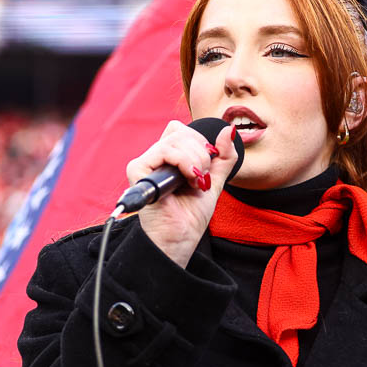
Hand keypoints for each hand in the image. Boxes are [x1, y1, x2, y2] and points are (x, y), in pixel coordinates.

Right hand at [129, 122, 238, 267]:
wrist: (182, 236)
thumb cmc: (191, 214)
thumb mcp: (214, 180)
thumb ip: (224, 156)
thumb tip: (229, 129)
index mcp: (168, 157)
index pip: (183, 130)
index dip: (200, 143)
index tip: (207, 168)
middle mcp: (154, 157)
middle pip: (181, 132)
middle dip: (202, 154)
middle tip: (201, 178)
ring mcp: (145, 162)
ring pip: (176, 139)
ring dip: (196, 161)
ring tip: (194, 182)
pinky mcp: (137, 169)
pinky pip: (166, 150)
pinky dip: (184, 162)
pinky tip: (187, 180)